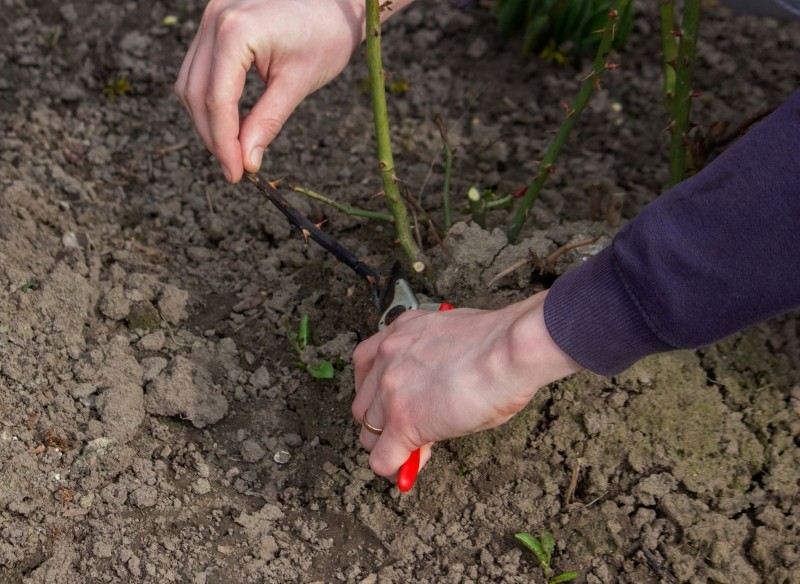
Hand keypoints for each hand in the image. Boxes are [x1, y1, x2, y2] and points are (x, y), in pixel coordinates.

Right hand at [174, 0, 365, 181]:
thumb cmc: (326, 34)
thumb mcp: (298, 84)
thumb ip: (267, 122)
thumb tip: (247, 161)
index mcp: (236, 32)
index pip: (217, 100)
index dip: (223, 144)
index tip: (236, 174)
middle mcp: (215, 19)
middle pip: (195, 92)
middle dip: (211, 136)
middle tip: (234, 168)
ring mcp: (211, 16)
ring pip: (190, 81)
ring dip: (206, 119)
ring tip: (232, 149)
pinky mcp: (215, 20)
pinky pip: (200, 67)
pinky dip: (210, 98)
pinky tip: (231, 122)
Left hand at [351, 290, 582, 479]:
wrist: (509, 350)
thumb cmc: (498, 342)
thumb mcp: (450, 341)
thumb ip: (430, 363)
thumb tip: (433, 394)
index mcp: (399, 331)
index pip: (367, 368)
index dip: (382, 392)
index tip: (399, 404)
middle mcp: (387, 358)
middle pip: (363, 404)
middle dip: (383, 420)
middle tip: (412, 429)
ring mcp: (391, 391)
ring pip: (369, 434)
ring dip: (388, 445)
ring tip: (415, 450)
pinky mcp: (403, 422)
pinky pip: (382, 459)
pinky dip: (394, 469)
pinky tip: (408, 469)